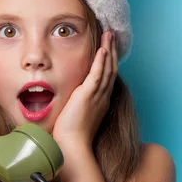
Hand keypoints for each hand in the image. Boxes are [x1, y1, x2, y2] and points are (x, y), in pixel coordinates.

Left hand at [52, 30, 117, 150]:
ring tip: (109, 34)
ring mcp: (97, 96)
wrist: (72, 147)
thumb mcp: (76, 116)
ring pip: (107, 68)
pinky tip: (103, 49)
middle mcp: (102, 97)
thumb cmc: (70, 137)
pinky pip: (98, 75)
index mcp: (100, 102)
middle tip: (111, 34)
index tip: (108, 48)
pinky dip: (101, 62)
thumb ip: (76, 106)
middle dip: (111, 50)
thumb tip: (69, 101)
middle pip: (110, 69)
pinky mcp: (88, 96)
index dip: (108, 61)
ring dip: (108, 50)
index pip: (107, 77)